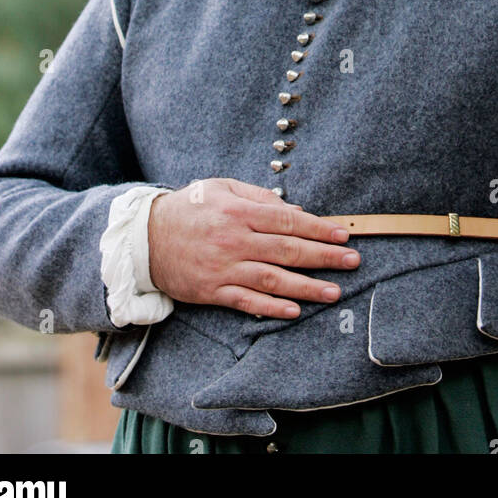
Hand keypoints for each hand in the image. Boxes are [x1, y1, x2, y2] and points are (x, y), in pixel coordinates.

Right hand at [147, 177, 360, 318]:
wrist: (145, 238)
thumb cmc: (189, 207)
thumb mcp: (222, 187)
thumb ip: (259, 196)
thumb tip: (295, 210)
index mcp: (239, 211)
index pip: (288, 220)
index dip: (319, 228)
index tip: (343, 235)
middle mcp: (235, 240)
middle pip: (288, 250)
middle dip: (324, 257)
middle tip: (352, 262)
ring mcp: (224, 268)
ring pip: (273, 279)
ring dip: (307, 287)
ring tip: (334, 292)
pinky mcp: (212, 291)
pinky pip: (247, 301)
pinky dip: (271, 308)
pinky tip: (294, 310)